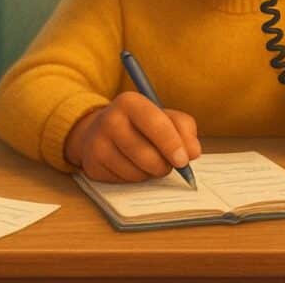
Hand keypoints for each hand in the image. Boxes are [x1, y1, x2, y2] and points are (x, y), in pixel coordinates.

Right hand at [63, 91, 201, 181]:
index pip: (155, 123)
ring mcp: (97, 143)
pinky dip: (135, 179)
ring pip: (136, 172)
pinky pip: (124, 182)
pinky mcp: (92, 165)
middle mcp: (109, 119)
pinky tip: (131, 166)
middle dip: (163, 165)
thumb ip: (184, 128)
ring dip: (150, 173)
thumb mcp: (162, 116)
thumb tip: (193, 152)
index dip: (172, 144)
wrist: (98, 130)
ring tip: (148, 161)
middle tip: (168, 163)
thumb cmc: (139, 124)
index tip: (183, 160)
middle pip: (146, 155)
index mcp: (130, 102)